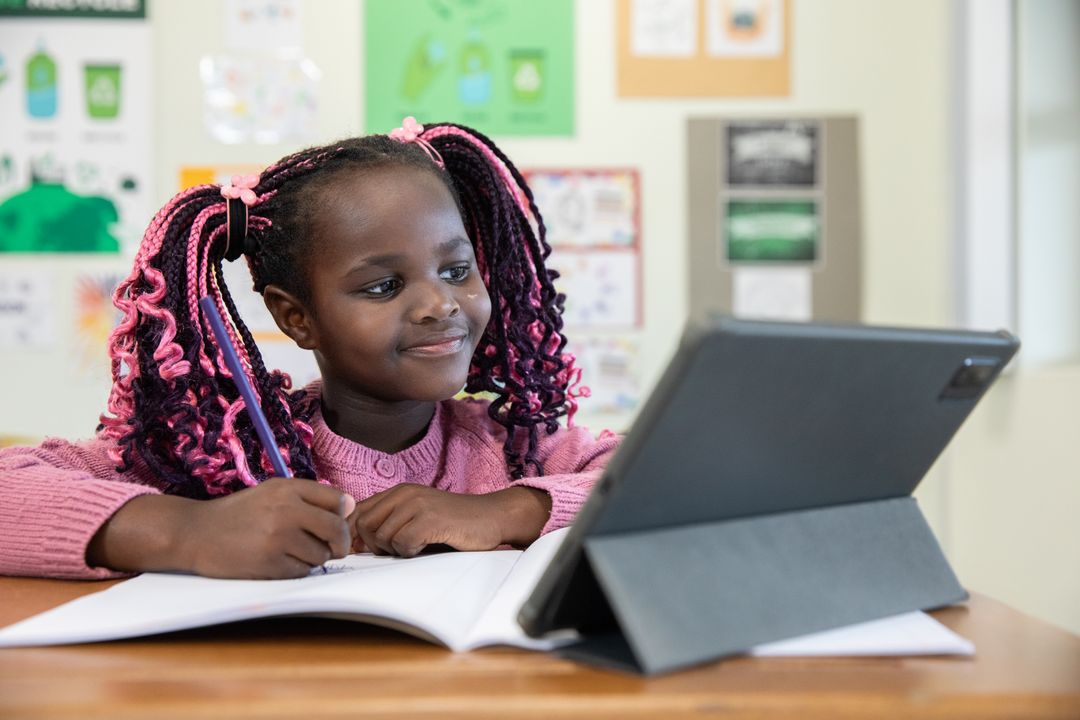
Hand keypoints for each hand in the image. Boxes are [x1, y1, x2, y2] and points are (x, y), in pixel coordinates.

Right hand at [87, 477, 354, 578]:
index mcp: (288, 488)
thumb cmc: (238, 514)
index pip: (338, 500)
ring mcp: (278, 537)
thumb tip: (351, 507)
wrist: (195, 532)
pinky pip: (302, 571)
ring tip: (293, 552)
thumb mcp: (271, 493)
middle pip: (337, 529)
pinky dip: (297, 571)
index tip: (341, 524)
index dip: (345, 515)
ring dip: (315, 558)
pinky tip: (279, 563)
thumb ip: (309, 498)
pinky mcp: (270, 562)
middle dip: (340, 543)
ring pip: (321, 555)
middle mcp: (286, 509)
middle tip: (336, 549)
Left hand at [348, 485, 551, 557]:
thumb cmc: (454, 524)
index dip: (354, 535)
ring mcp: (418, 504)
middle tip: (398, 550)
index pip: (356, 512)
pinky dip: (410, 552)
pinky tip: (426, 547)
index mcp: (398, 492)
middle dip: (374, 545)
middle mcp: (405, 493)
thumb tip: (352, 544)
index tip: (366, 550)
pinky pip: (402, 544)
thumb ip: (388, 524)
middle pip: (363, 526)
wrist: (492, 517)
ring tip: (417, 546)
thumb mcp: (417, 517)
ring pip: (381, 537)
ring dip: (395, 550)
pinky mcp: (430, 519)